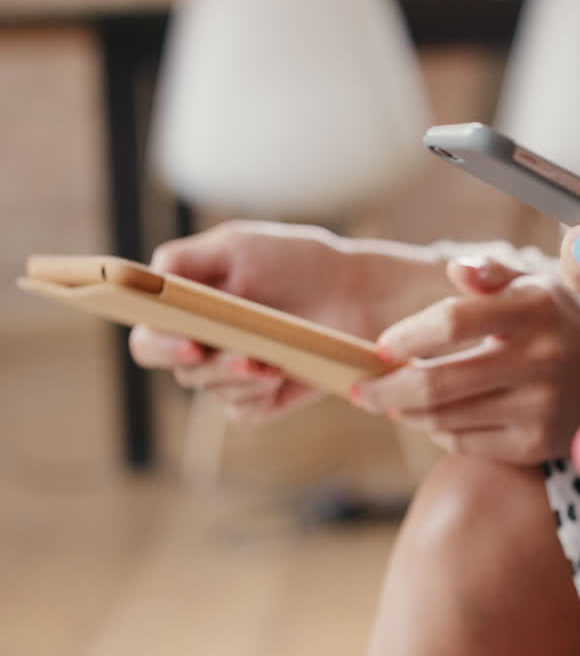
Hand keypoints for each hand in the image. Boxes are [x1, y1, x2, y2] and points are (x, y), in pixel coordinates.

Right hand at [130, 220, 435, 423]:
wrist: (357, 291)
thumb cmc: (298, 262)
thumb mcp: (240, 245)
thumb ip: (185, 257)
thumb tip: (145, 279)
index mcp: (186, 310)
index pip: (148, 337)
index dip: (159, 344)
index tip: (188, 344)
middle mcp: (201, 346)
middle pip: (177, 369)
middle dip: (206, 364)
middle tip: (242, 357)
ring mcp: (229, 375)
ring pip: (211, 389)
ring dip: (239, 376)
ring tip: (272, 361)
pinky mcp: (260, 400)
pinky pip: (241, 411)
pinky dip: (257, 395)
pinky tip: (281, 373)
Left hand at [350, 257, 579, 463]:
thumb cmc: (556, 325)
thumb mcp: (534, 287)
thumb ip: (491, 273)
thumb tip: (456, 270)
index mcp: (534, 311)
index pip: (452, 320)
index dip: (406, 335)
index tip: (380, 347)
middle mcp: (541, 361)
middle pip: (437, 383)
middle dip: (385, 389)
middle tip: (360, 387)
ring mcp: (539, 408)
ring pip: (444, 419)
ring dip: (406, 412)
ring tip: (393, 401)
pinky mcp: (534, 446)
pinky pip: (464, 444)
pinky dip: (439, 431)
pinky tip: (435, 418)